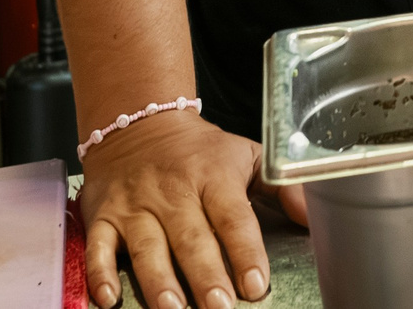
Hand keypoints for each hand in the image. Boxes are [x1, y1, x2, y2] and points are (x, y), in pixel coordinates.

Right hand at [79, 115, 302, 308]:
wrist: (141, 122)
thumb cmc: (200, 151)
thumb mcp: (246, 156)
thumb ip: (282, 188)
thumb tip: (314, 218)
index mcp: (213, 176)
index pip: (233, 217)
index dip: (245, 251)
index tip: (257, 283)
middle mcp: (173, 192)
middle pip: (191, 237)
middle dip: (205, 275)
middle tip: (220, 307)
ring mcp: (136, 205)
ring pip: (147, 246)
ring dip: (159, 281)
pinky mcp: (104, 215)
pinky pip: (98, 246)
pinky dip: (100, 273)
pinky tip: (109, 299)